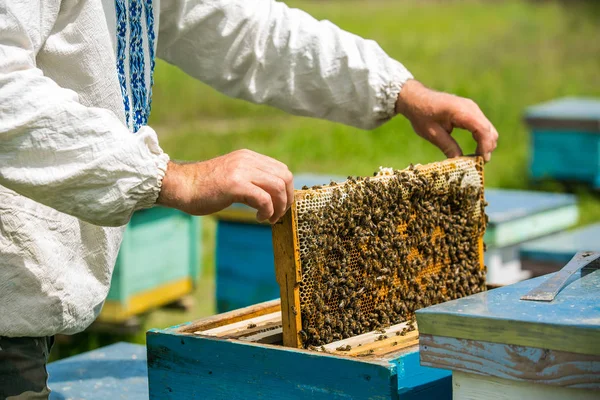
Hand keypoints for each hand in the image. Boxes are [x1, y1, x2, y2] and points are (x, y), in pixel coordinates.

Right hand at [157, 149, 293, 223]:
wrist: (181, 186)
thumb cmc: (205, 187)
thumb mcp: (233, 176)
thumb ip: (251, 179)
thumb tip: (272, 195)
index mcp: (248, 157)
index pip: (282, 169)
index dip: (287, 190)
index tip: (281, 205)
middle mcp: (247, 160)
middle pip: (285, 177)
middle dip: (287, 199)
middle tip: (278, 214)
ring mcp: (242, 170)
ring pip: (278, 187)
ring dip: (279, 207)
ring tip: (269, 218)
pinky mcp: (235, 184)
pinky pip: (264, 198)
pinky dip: (267, 211)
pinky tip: (259, 217)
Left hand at [395, 80, 497, 161]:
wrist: (416, 98)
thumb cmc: (421, 114)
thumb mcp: (432, 133)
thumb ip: (447, 147)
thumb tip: (460, 163)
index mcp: (461, 111)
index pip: (482, 129)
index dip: (485, 147)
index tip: (481, 161)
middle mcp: (471, 108)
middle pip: (489, 130)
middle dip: (487, 147)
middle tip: (479, 164)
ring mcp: (472, 108)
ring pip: (488, 128)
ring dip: (485, 143)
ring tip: (476, 159)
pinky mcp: (470, 111)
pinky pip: (481, 126)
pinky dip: (481, 138)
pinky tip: (474, 150)